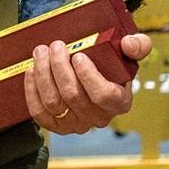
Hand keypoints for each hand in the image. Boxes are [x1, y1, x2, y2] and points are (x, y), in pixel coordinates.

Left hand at [25, 34, 150, 133]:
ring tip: (41, 53)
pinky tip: (31, 71)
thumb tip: (129, 43)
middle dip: (59, 67)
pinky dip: (32, 90)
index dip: (88, 76)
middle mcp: (98, 117)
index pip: (104, 95)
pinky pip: (39, 112)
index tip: (78, 56)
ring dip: (43, 74)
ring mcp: (75, 124)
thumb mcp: (129, 53)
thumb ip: (137, 46)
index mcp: (119, 102)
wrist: (92, 75)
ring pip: (53, 102)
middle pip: (73, 95)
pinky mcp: (55, 125)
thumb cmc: (111, 64)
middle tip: (55, 46)